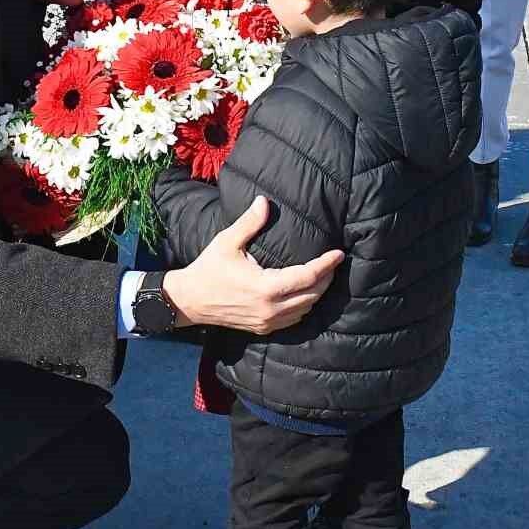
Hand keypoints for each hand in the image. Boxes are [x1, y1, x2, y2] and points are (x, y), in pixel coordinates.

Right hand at [162, 196, 344, 333]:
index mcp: (265, 287)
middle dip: (327, 278)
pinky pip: (294, 320)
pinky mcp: (263, 328)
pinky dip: (304, 306)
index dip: (326, 264)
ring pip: (305, 309)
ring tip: (323, 276)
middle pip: (313, 294)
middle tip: (333, 262)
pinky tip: (305, 294)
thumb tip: (264, 201)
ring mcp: (267, 321)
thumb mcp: (227, 242)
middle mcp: (270, 308)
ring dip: (317, 293)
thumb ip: (249, 222)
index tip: (339, 253)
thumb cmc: (208, 269)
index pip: (308, 276)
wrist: (189, 300)